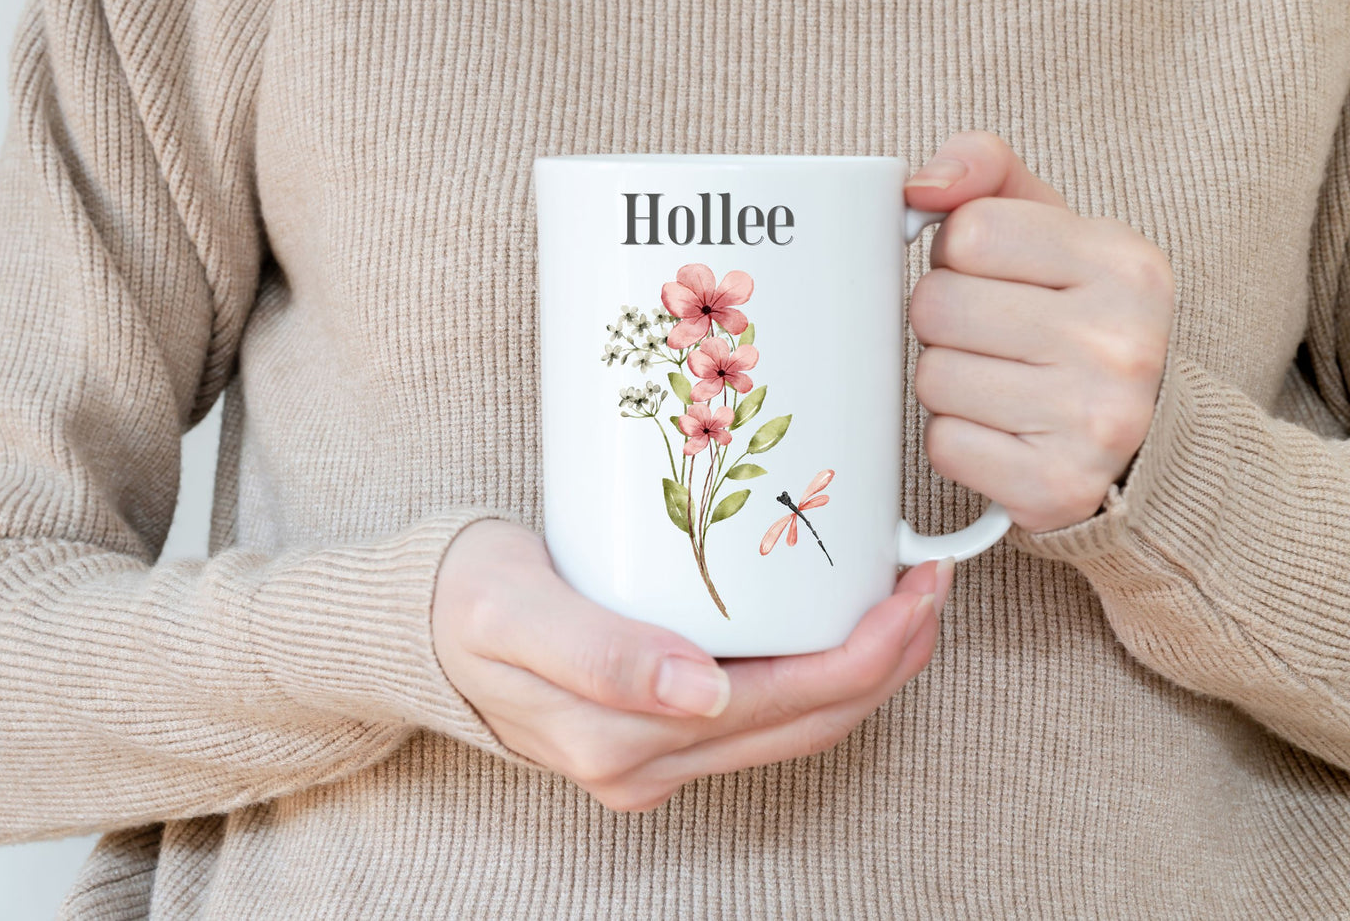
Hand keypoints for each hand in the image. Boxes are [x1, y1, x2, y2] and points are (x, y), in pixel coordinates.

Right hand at [432, 518, 951, 811]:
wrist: (418, 627)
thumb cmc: (466, 603)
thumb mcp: (516, 613)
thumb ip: (602, 656)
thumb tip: (700, 694)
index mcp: (624, 741)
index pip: (784, 708)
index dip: (865, 656)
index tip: (913, 589)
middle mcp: (651, 765)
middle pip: (806, 722)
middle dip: (885, 660)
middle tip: (930, 584)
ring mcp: (657, 756)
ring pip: (794, 725)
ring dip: (863, 669)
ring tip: (906, 601)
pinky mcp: (659, 732)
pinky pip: (762, 713)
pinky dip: (817, 670)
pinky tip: (836, 623)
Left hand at [906, 131, 1174, 533]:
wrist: (1147, 447)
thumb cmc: (1080, 322)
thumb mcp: (1057, 232)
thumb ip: (988, 175)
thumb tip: (920, 186)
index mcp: (1127, 265)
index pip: (970, 230)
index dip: (958, 252)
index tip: (994, 276)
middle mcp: (1122, 342)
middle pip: (937, 305)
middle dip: (944, 319)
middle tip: (991, 336)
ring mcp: (1095, 421)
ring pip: (932, 377)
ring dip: (947, 381)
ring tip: (999, 384)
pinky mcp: (1057, 487)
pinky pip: (944, 445)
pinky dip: (957, 441)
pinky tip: (1003, 433)